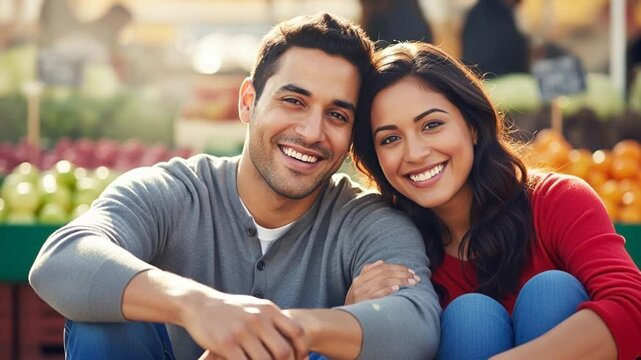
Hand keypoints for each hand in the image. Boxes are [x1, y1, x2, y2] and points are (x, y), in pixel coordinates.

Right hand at [182, 293, 309, 359]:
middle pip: (283, 351)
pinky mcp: (226, 344)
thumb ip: (274, 320)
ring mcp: (242, 332)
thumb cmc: (231, 310)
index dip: (302, 350)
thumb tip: (296, 337)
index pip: (297, 332)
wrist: (200, 304)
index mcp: (269, 309)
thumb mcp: (256, 307)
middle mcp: (258, 319)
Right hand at [345, 260, 419, 304]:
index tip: (410, 271)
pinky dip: (387, 290)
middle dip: (402, 274)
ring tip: (411, 283)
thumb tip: (381, 261)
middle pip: (384, 273)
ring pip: (382, 281)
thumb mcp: (359, 288)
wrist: (343, 321)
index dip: (397, 267)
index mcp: (360, 279)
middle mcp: (359, 284)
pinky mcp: (362, 303)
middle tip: (415, 277)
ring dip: (399, 281)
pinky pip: (376, 294)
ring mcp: (360, 294)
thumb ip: (368, 274)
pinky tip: (397, 289)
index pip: (381, 268)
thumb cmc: (355, 304)